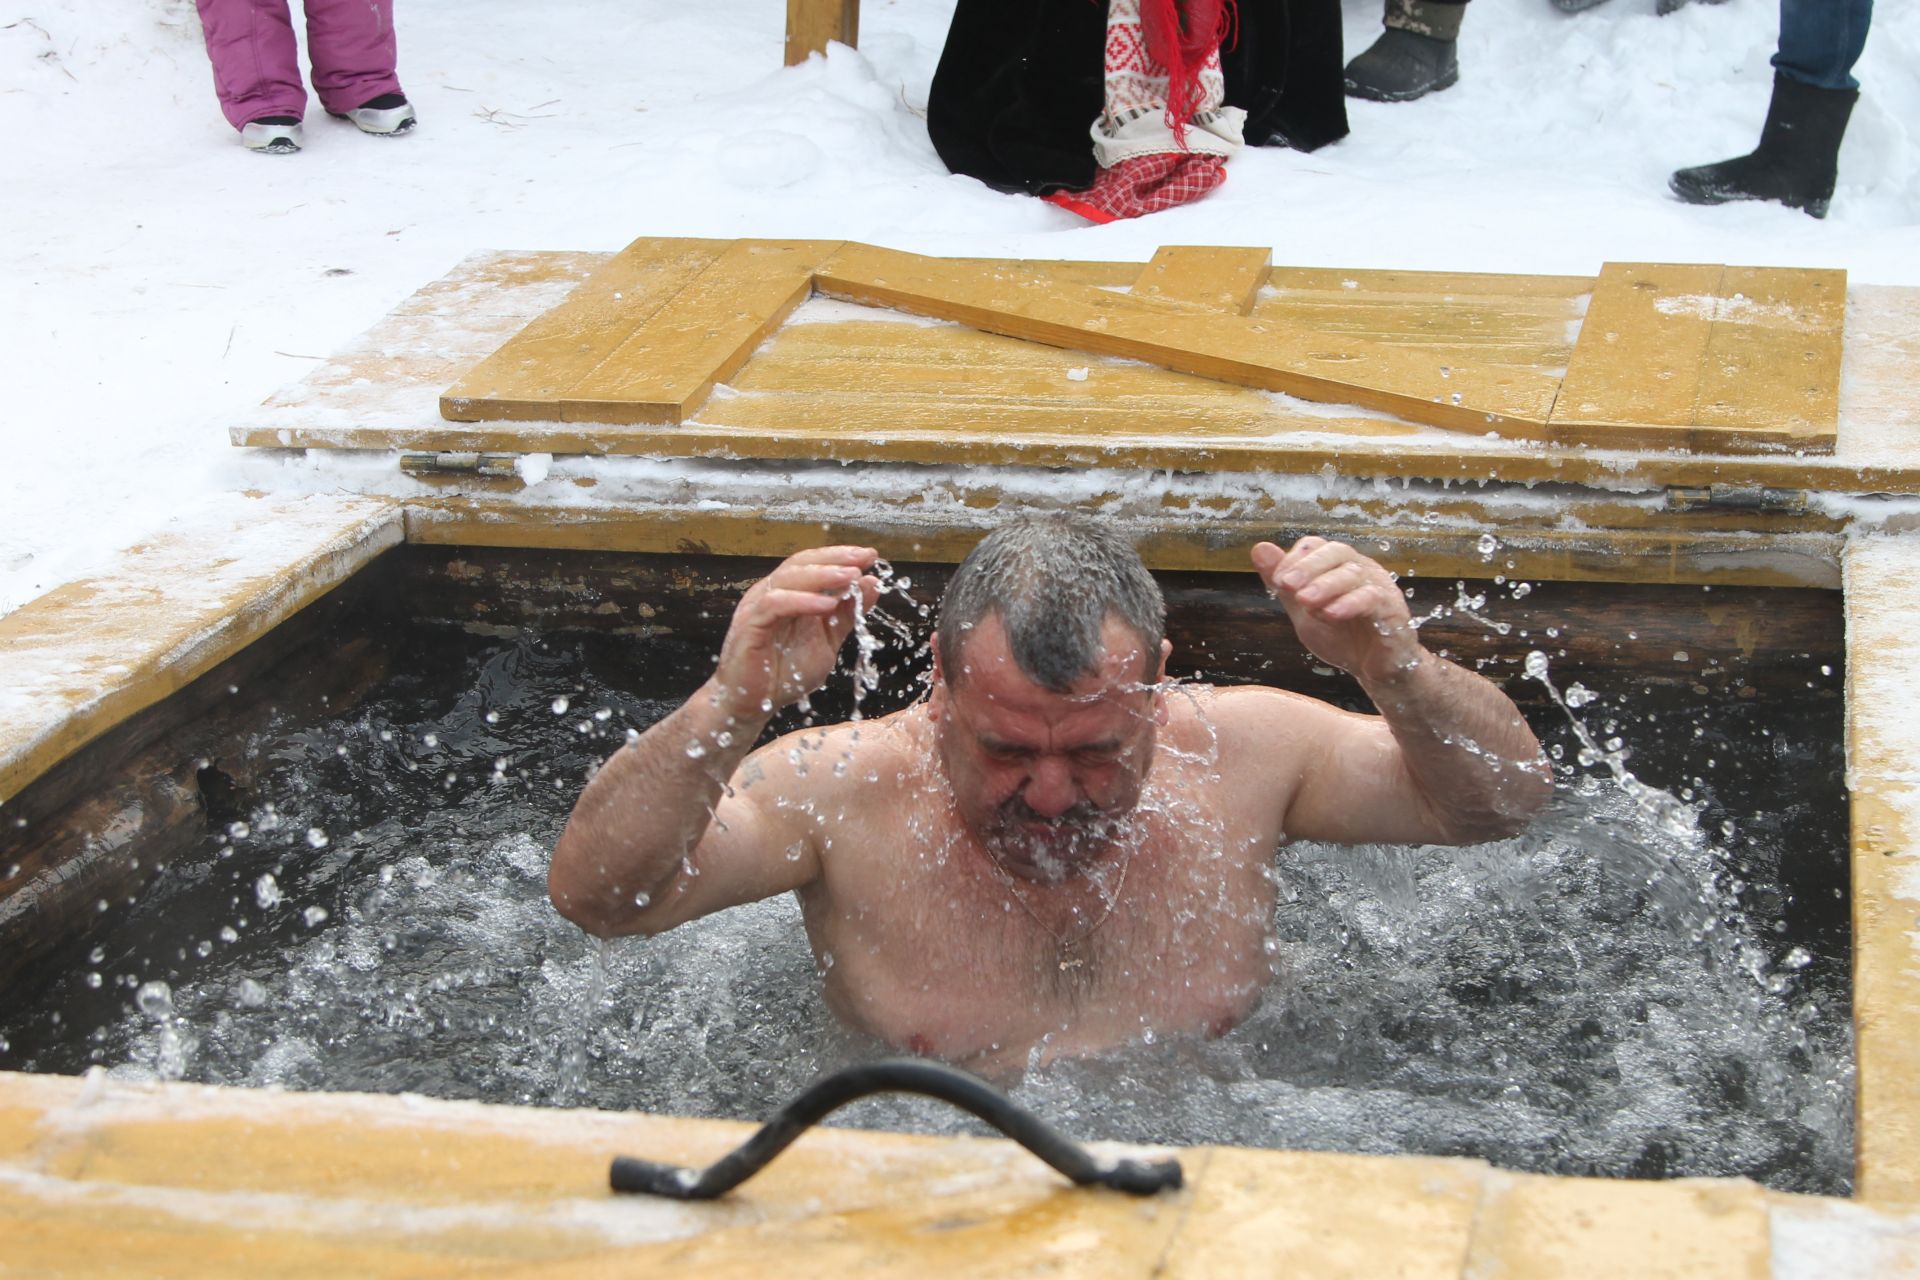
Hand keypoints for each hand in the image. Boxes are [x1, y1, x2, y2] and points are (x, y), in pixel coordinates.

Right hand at [710, 546, 880, 719]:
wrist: (754, 704)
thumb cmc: (785, 673)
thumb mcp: (826, 641)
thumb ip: (847, 614)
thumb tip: (871, 583)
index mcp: (788, 594)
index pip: (813, 564)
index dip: (840, 557)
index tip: (870, 556)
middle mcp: (771, 594)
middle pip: (801, 563)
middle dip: (835, 558)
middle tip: (864, 558)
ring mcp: (757, 607)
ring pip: (789, 578)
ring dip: (823, 575)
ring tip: (851, 577)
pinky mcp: (750, 625)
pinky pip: (775, 605)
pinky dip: (802, 601)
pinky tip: (828, 605)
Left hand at [1251, 537, 1421, 685]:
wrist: (1373, 671)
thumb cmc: (1341, 637)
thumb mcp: (1303, 610)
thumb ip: (1283, 584)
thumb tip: (1259, 549)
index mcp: (1339, 566)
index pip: (1317, 546)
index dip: (1295, 559)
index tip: (1277, 580)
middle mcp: (1361, 570)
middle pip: (1336, 552)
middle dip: (1308, 567)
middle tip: (1285, 584)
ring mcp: (1380, 587)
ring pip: (1353, 574)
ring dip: (1325, 585)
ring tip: (1304, 601)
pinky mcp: (1393, 610)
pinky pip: (1373, 599)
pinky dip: (1350, 603)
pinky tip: (1331, 614)